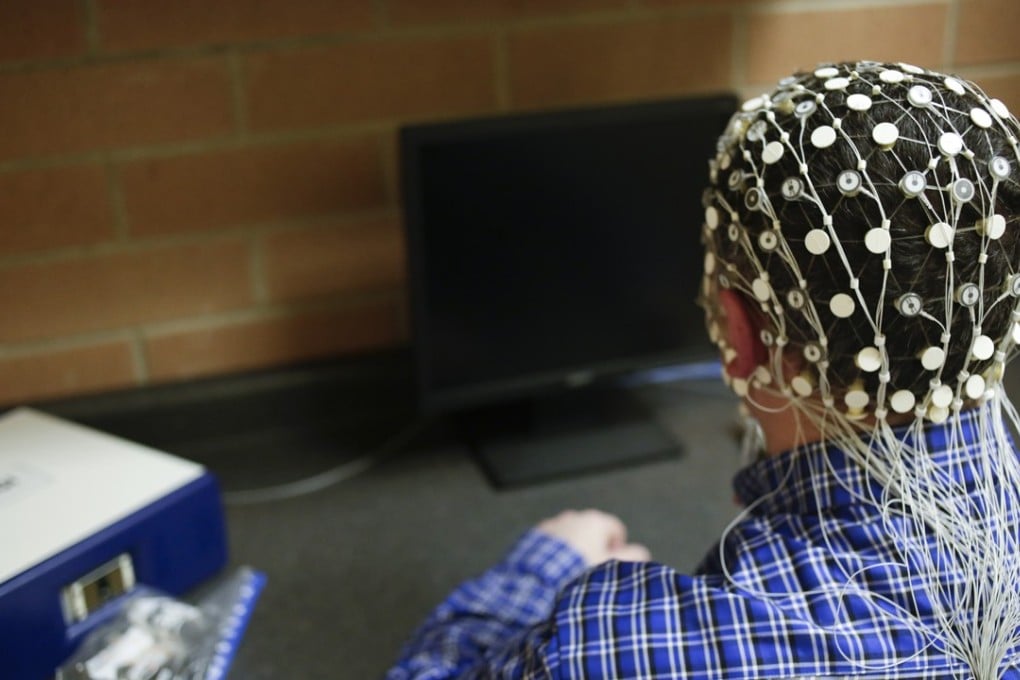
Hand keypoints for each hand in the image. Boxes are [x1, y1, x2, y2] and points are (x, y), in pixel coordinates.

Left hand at [536, 509, 651, 565]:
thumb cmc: (581, 573)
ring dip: (574, 552)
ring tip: (571, 576)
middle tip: (592, 574)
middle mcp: (572, 517)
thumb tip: (642, 554)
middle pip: (592, 534)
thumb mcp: (614, 567)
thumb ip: (633, 558)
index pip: (616, 530)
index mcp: (594, 521)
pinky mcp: (533, 538)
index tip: (613, 566)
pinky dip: (555, 555)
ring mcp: (551, 526)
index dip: (618, 549)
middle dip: (594, 550)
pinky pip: (551, 545)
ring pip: (570, 539)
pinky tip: (554, 574)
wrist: (540, 582)